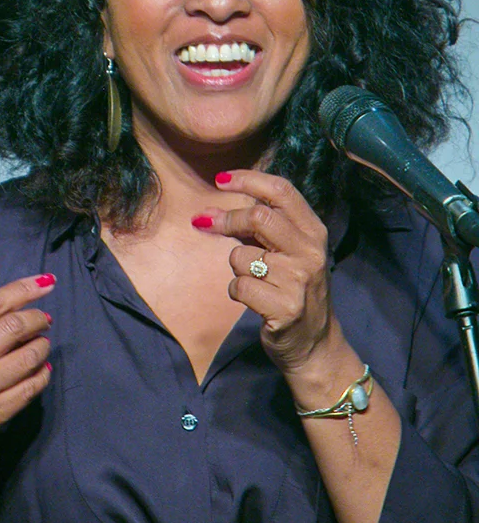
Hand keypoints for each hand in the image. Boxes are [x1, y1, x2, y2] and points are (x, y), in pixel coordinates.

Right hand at [0, 274, 54, 487]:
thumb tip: (14, 316)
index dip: (25, 288)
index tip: (46, 281)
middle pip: (15, 326)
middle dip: (38, 318)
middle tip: (45, 320)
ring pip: (28, 356)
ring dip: (42, 346)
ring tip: (42, 345)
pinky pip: (29, 389)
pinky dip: (42, 376)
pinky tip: (42, 371)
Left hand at [192, 170, 339, 372]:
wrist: (314, 344)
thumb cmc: (292, 289)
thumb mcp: (288, 252)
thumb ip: (260, 228)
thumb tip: (211, 209)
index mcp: (314, 231)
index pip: (282, 191)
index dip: (249, 180)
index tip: (220, 179)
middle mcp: (310, 252)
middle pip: (258, 218)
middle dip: (227, 219)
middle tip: (207, 222)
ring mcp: (299, 281)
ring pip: (241, 256)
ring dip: (236, 267)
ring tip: (254, 281)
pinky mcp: (285, 308)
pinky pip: (238, 286)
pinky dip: (236, 292)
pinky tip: (254, 299)